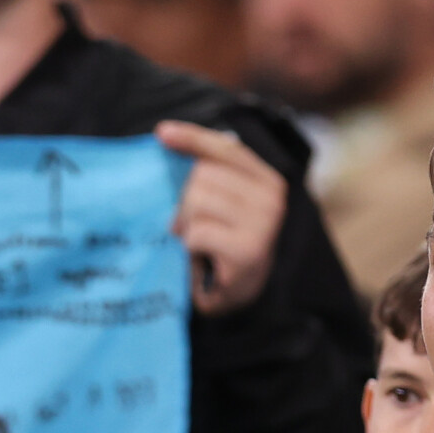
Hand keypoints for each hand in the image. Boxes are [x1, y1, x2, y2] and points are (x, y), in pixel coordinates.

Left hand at [159, 120, 284, 315]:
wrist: (236, 298)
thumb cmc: (223, 247)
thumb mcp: (221, 204)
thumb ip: (208, 174)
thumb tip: (168, 137)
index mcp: (267, 180)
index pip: (226, 148)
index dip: (192, 138)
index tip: (162, 133)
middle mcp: (272, 197)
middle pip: (203, 176)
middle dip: (186, 203)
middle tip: (193, 227)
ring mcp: (263, 224)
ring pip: (197, 202)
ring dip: (187, 226)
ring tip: (199, 243)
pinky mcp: (247, 250)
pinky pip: (196, 233)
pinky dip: (189, 246)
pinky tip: (202, 257)